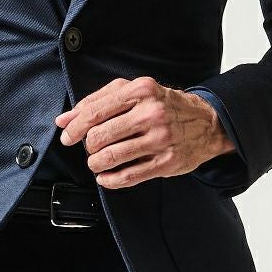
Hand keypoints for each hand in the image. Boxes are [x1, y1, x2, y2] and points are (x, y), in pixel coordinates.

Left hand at [54, 76, 235, 189]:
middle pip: (100, 136)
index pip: (95, 112)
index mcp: (140, 91)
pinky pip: (129, 176)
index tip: (67, 136)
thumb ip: (97, 101)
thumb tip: (64, 120)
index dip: (75, 127)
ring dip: (96, 163)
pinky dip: (110, 180)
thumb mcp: (132, 92)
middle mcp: (151, 113)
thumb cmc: (163, 104)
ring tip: (97, 162)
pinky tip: (106, 177)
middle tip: (90, 148)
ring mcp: (160, 138)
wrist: (207, 121)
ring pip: (112, 157)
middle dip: (87, 146)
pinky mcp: (167, 162)